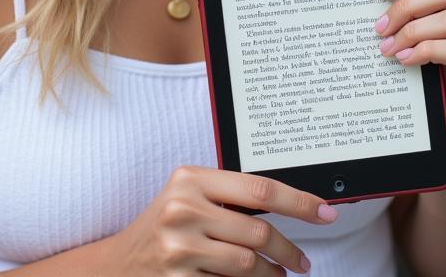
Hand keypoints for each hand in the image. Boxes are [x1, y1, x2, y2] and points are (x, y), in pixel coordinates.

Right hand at [108, 164, 338, 275]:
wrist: (119, 264)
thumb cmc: (165, 226)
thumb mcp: (189, 198)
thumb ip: (228, 197)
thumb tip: (287, 204)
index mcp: (190, 178)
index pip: (258, 189)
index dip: (298, 202)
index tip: (326, 212)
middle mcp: (183, 208)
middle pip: (258, 231)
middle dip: (289, 250)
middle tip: (303, 261)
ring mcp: (179, 246)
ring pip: (249, 264)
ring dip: (273, 274)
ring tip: (279, 275)